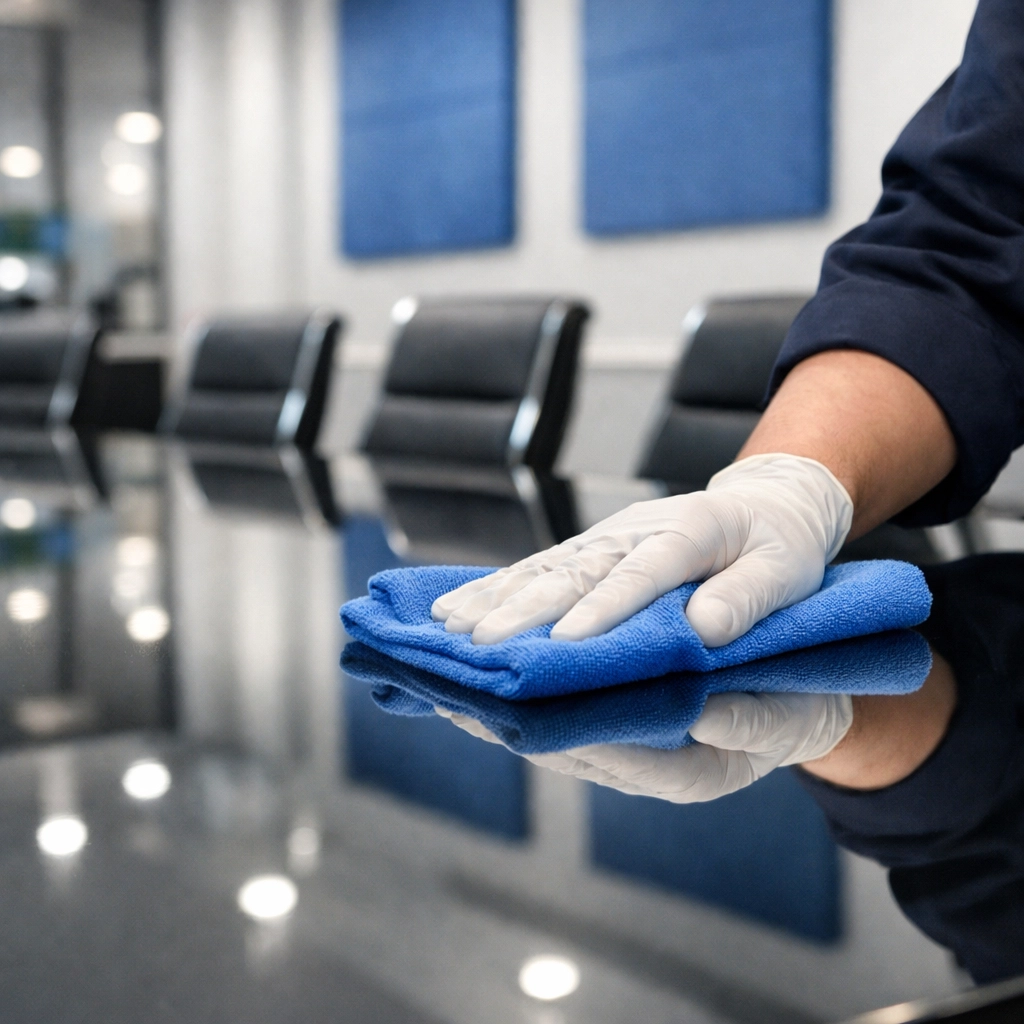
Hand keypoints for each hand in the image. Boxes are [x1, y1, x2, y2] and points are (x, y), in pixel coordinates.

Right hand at [431, 454, 852, 647]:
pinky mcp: (590, 547)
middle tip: (482, 645)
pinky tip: (454, 609)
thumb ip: (749, 597)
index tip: (564, 641)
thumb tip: (705, 632)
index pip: (641, 574)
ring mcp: (607, 537)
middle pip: (575, 569)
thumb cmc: (779, 544)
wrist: (765, 502)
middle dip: (525, 609)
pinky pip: (537, 568)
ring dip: (496, 598)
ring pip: (544, 567)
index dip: (603, 608)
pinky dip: (494, 589)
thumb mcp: (787, 568)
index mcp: (689, 533)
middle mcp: (635, 531)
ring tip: (450, 630)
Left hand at [436, 691, 852, 801]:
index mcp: (690, 774)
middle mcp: (646, 766)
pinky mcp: (612, 723)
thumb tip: (707, 720)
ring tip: (455, 686)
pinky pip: (559, 711)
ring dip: (505, 713)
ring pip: (554, 735)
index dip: (576, 737)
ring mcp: (625, 747)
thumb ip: (753, 724)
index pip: (621, 760)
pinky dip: (523, 693)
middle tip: (461, 700)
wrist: (797, 700)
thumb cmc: (796, 708)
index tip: (533, 718)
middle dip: (515, 726)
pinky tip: (486, 671)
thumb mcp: (791, 715)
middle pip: (570, 750)